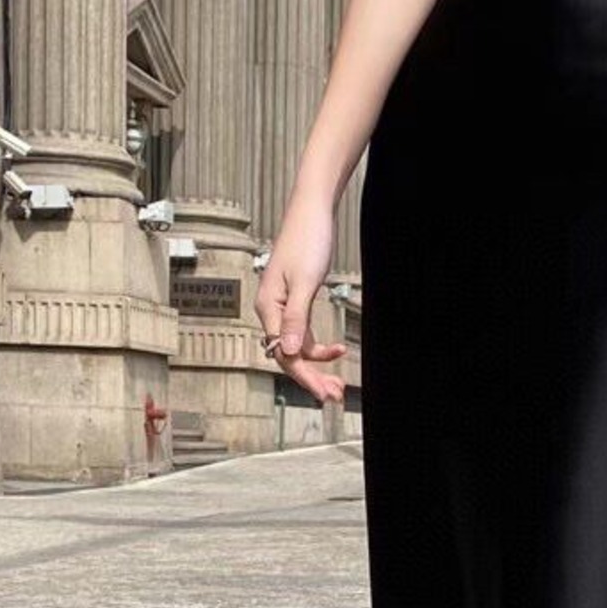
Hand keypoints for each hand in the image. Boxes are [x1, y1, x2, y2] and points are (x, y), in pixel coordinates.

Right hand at [254, 193, 346, 404]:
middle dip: (313, 377)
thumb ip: (297, 319)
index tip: (324, 393)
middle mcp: (272, 311)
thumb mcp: (305, 283)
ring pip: (298, 347)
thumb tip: (291, 352)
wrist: (312, 212)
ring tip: (338, 382)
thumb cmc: (307, 240)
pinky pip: (304, 334)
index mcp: (268, 307)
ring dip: (318, 365)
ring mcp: (283, 308)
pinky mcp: (296, 302)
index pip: (285, 354)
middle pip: (290, 355)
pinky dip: (319, 346)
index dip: (306, 377)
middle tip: (334, 395)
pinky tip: (336, 351)